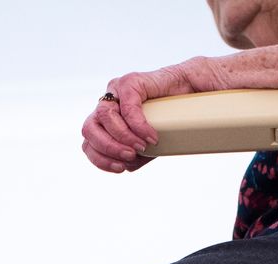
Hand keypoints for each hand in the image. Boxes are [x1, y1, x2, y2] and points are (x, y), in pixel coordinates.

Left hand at [80, 57, 221, 172]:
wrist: (189, 92)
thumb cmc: (167, 119)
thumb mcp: (145, 145)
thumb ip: (132, 156)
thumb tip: (125, 166)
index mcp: (104, 121)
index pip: (88, 144)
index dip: (100, 160)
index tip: (121, 168)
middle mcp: (106, 104)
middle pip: (89, 130)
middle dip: (107, 148)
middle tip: (130, 157)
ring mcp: (115, 91)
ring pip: (103, 117)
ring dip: (123, 137)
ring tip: (142, 147)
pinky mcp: (130, 82)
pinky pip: (127, 108)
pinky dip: (139, 126)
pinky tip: (152, 137)